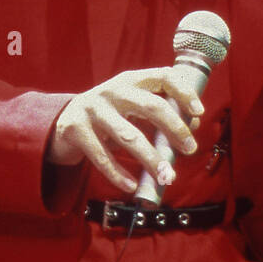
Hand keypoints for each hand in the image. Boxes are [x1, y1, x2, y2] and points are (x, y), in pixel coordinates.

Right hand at [46, 67, 203, 194]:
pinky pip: (102, 156)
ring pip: (129, 136)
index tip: (198, 111)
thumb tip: (193, 123)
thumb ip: (161, 111)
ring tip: (167, 176)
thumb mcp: (133, 106)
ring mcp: (93, 109)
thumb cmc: (110, 114)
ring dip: (151, 158)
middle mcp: (112, 91)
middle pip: (151, 106)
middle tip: (190, 149)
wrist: (64, 120)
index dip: (184, 92)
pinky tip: (132, 185)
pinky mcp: (76, 130)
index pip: (163, 76)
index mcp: (131, 80)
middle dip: (174, 129)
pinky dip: (118, 174)